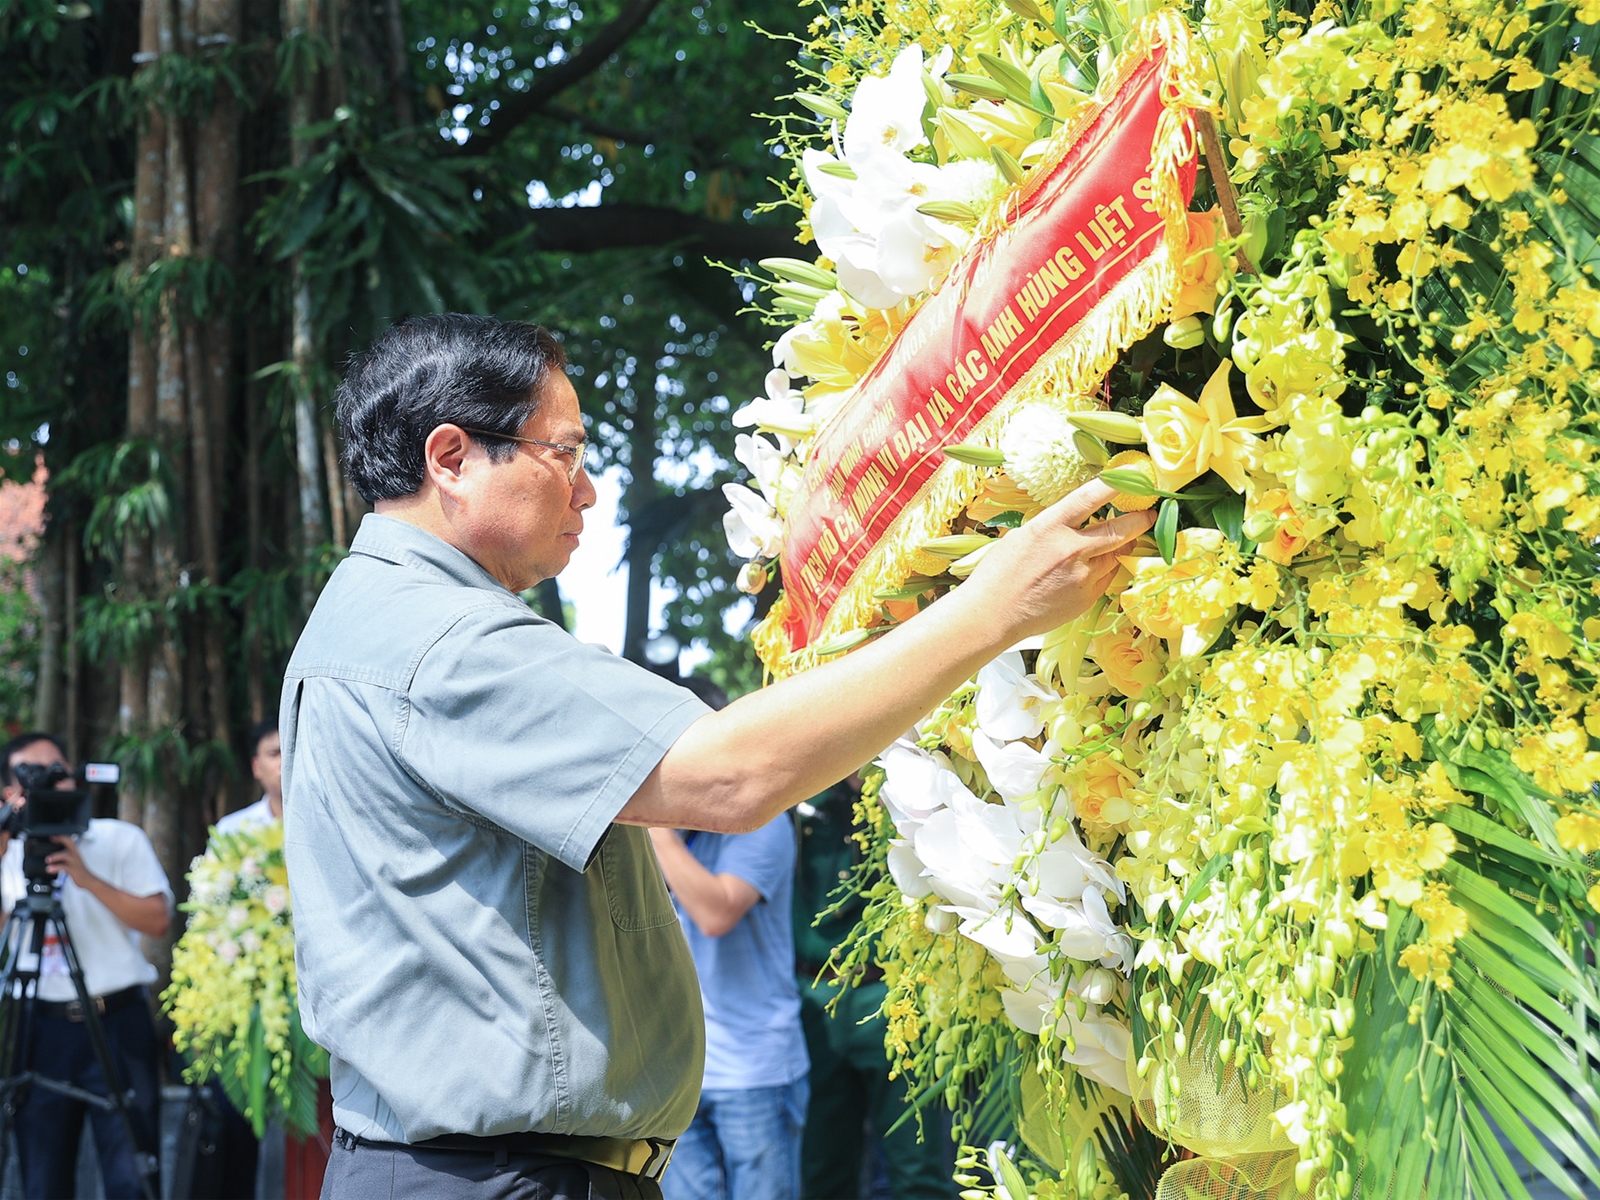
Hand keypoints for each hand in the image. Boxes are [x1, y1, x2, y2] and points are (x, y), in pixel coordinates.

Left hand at [44, 837, 94, 888]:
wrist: (88, 880)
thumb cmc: (79, 872)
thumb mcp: (72, 862)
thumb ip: (64, 858)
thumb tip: (52, 857)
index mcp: (75, 853)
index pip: (69, 841)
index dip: (61, 837)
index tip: (52, 837)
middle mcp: (75, 855)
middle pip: (70, 843)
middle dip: (61, 840)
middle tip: (52, 840)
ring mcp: (75, 862)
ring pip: (66, 855)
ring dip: (56, 856)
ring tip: (47, 860)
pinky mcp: (73, 870)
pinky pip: (64, 867)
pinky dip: (56, 867)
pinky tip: (50, 869)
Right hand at [960, 477, 1155, 640]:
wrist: (993, 615)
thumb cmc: (1001, 573)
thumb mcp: (1025, 536)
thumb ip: (1055, 526)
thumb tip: (1080, 519)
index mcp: (1050, 527)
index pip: (1090, 498)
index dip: (1117, 483)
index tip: (1134, 475)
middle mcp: (1070, 550)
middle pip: (1119, 530)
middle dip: (1139, 520)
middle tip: (1147, 514)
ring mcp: (1082, 577)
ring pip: (1115, 555)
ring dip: (1118, 547)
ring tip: (1112, 544)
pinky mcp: (1087, 598)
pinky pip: (1106, 579)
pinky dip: (1103, 571)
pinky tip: (1086, 572)